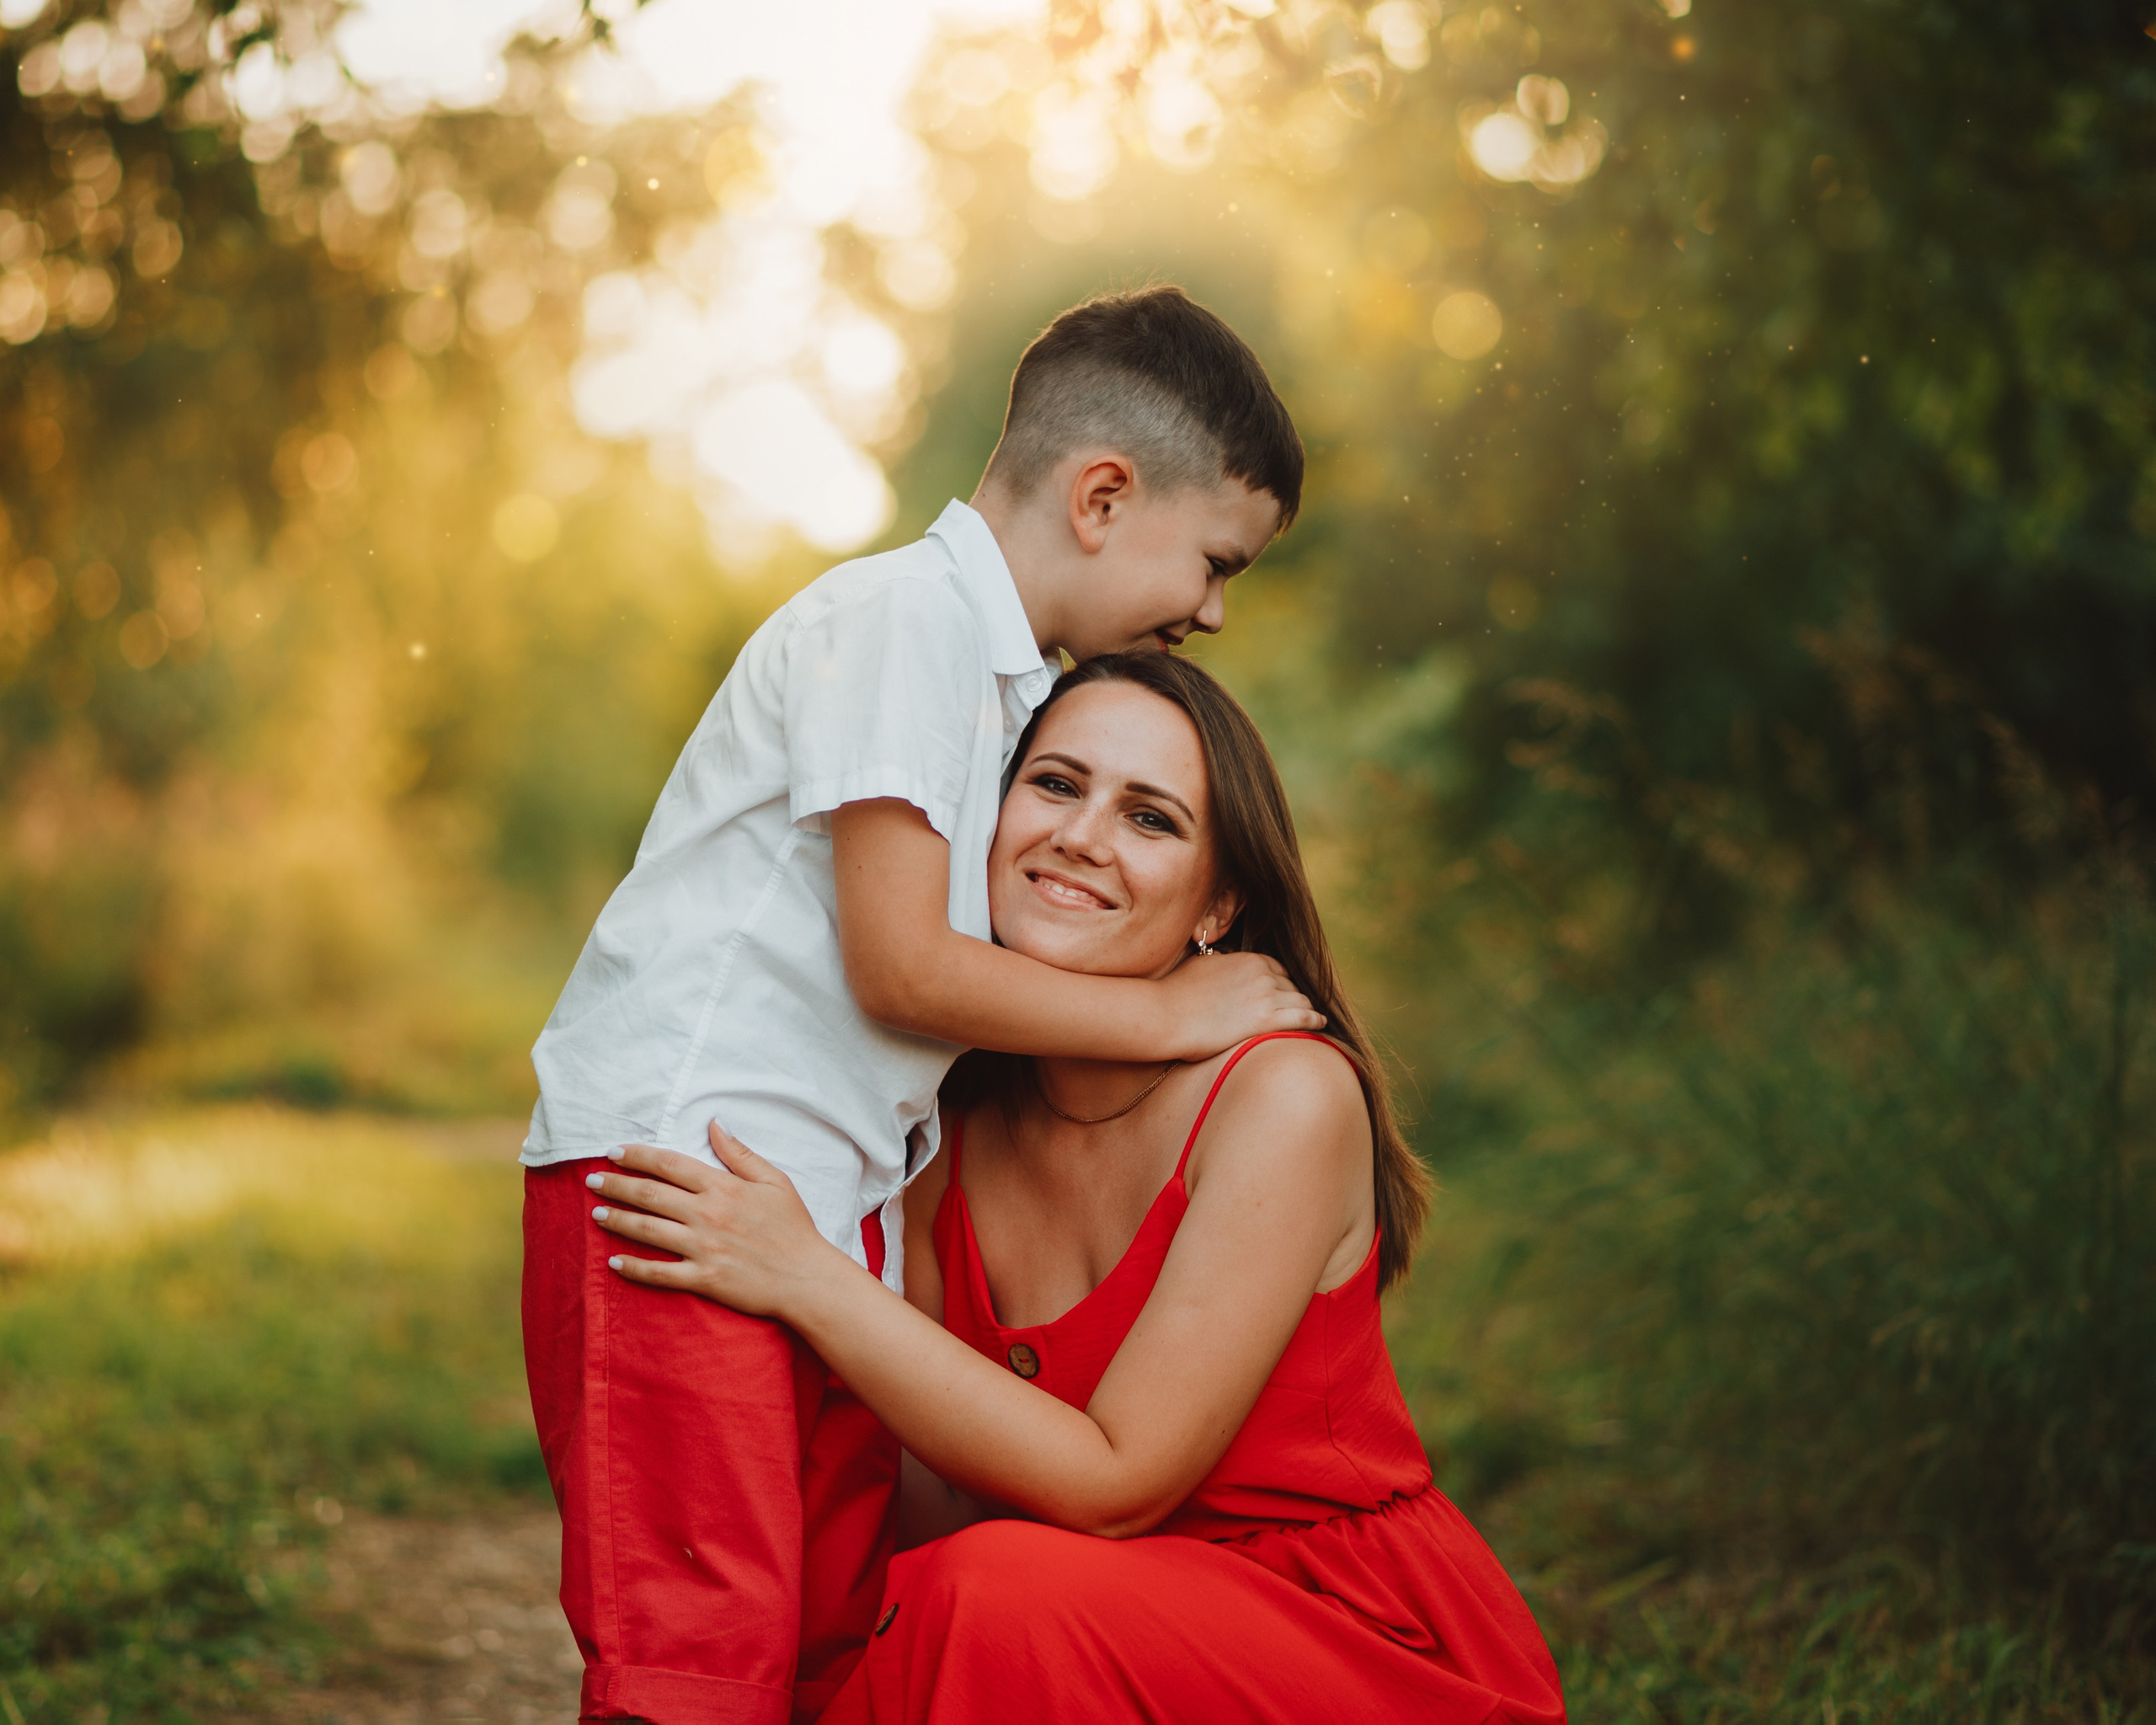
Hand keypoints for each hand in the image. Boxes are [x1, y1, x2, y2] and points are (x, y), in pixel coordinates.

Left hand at [587, 1123, 841, 1319]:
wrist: (807, 1277)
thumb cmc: (794, 1227)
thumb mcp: (775, 1180)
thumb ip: (740, 1153)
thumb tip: (714, 1123)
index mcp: (723, 1187)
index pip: (670, 1164)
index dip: (638, 1155)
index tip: (614, 1151)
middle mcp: (708, 1214)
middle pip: (650, 1194)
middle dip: (617, 1184)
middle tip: (592, 1180)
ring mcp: (703, 1248)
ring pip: (648, 1230)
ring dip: (618, 1220)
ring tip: (596, 1213)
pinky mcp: (703, 1279)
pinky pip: (660, 1273)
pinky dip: (634, 1268)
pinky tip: (614, 1262)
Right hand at [1155, 951, 1324, 1060]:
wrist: (1166, 1015)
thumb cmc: (1176, 992)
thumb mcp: (1200, 964)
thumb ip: (1218, 961)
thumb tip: (1220, 959)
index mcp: (1248, 959)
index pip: (1277, 969)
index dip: (1281, 983)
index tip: (1282, 993)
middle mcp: (1262, 974)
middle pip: (1290, 985)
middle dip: (1293, 997)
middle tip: (1296, 1010)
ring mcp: (1266, 996)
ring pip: (1301, 1001)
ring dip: (1305, 1009)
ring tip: (1312, 1019)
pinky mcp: (1266, 1020)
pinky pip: (1303, 1018)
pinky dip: (1315, 1020)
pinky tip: (1320, 1025)